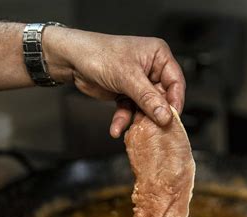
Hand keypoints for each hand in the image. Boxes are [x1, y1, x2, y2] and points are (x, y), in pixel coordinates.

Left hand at [44, 28, 185, 137]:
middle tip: (154, 129)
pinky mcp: (126, 93)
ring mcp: (138, 82)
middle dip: (155, 114)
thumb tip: (166, 116)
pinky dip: (124, 119)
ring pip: (146, 107)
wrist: (71, 59)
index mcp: (158, 56)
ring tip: (136, 131)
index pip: (176, 82)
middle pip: (162, 97)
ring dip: (138, 119)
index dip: (175, 101)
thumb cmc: (99, 54)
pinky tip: (117, 128)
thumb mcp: (127, 77)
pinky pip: (130, 110)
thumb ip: (148, 98)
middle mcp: (151, 69)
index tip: (173, 119)